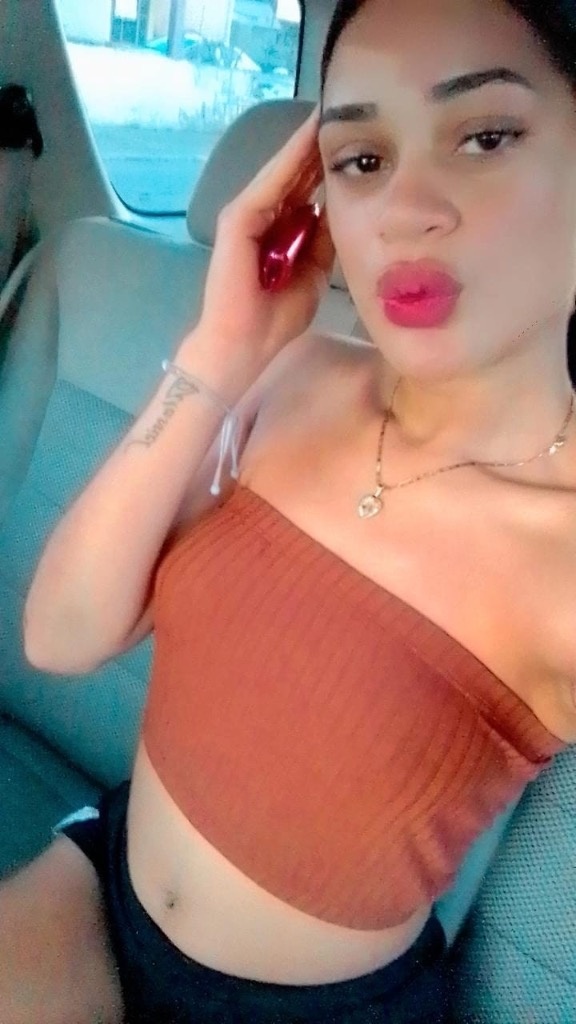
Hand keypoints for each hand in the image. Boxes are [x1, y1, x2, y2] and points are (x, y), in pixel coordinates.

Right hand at [190, 106, 334, 376]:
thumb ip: (322, 242)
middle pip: (293, 174)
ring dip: (304, 144)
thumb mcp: (313, 274)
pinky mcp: (239, 218)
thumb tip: (338, 209)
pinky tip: (308, 139)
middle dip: (316, 145)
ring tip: (328, 113)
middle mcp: (260, 217)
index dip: (325, 166)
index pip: (305, 190)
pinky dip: (289, 161)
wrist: (243, 345)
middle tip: (343, 110)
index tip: (354, 140)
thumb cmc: (276, 320)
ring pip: (281, 172)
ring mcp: (246, 214)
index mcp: (278, 232)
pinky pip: (270, 185)